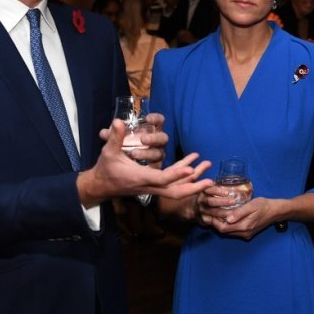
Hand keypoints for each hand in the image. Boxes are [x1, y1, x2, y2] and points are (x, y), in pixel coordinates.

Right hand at [78, 119, 212, 206]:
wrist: (102, 186)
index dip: (176, 174)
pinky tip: (193, 165)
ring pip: (177, 190)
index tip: (190, 169)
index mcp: (140, 178)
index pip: (162, 179)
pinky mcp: (154, 186)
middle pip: (175, 191)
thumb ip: (115, 137)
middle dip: (193, 187)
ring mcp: (153, 188)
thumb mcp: (108, 152)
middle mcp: (149, 186)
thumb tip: (118, 121)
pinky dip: (184, 176)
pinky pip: (173, 184)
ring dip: (193, 181)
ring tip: (208, 168)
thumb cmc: (106, 168)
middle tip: (210, 180)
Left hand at [99, 112, 165, 165]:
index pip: (159, 121)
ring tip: (133, 154)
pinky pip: (156, 167)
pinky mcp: (154, 168)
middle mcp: (155, 142)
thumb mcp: (113, 143)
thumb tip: (104, 133)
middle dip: (154, 138)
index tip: (147, 119)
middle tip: (142, 139)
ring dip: (147, 153)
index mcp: (149, 131)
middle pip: (163, 138)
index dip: (156, 118)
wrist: (114, 171)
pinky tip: (136, 166)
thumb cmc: (118, 150)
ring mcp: (155, 155)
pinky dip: (148, 166)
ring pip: (159, 153)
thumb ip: (111, 136)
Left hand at [196, 187, 274, 239]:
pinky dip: (226, 225)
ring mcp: (246, 234)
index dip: (214, 222)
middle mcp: (244, 233)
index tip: (207, 214)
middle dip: (215, 224)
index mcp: (244, 226)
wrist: (275, 212)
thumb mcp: (251, 206)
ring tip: (212, 215)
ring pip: (228, 232)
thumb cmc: (263, 205)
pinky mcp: (247, 232)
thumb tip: (228, 219)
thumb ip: (239, 212)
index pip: (224, 228)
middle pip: (224, 231)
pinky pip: (233, 231)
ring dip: (220, 225)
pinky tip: (223, 217)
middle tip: (207, 214)